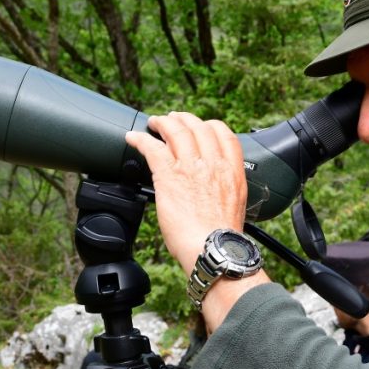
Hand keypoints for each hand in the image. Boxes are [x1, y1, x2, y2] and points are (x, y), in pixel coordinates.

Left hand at [124, 113, 246, 274]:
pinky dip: (140, 139)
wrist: (212, 249)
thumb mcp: (235, 206)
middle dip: (183, 119)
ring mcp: (191, 167)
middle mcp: (213, 164)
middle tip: (173, 120)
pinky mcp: (169, 176)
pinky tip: (132, 138)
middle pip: (198, 127)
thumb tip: (213, 190)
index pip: (224, 135)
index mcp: (232, 171)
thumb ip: (224, 190)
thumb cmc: (220, 238)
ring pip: (176, 131)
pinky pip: (152, 148)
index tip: (200, 127)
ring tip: (154, 123)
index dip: (209, 126)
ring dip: (162, 123)